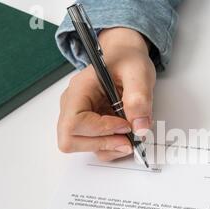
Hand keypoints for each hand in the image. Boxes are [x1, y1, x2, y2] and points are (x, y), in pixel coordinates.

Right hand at [58, 28, 155, 160]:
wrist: (126, 58)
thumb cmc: (127, 61)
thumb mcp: (139, 73)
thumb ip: (139, 98)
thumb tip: (140, 127)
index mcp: (79, 89)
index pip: (74, 122)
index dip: (100, 130)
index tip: (125, 125)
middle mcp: (73, 105)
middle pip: (69, 140)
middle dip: (101, 144)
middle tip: (127, 139)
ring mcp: (79, 117)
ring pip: (81, 147)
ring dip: (108, 147)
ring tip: (129, 137)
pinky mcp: (89, 127)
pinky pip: (94, 147)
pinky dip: (111, 148)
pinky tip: (125, 137)